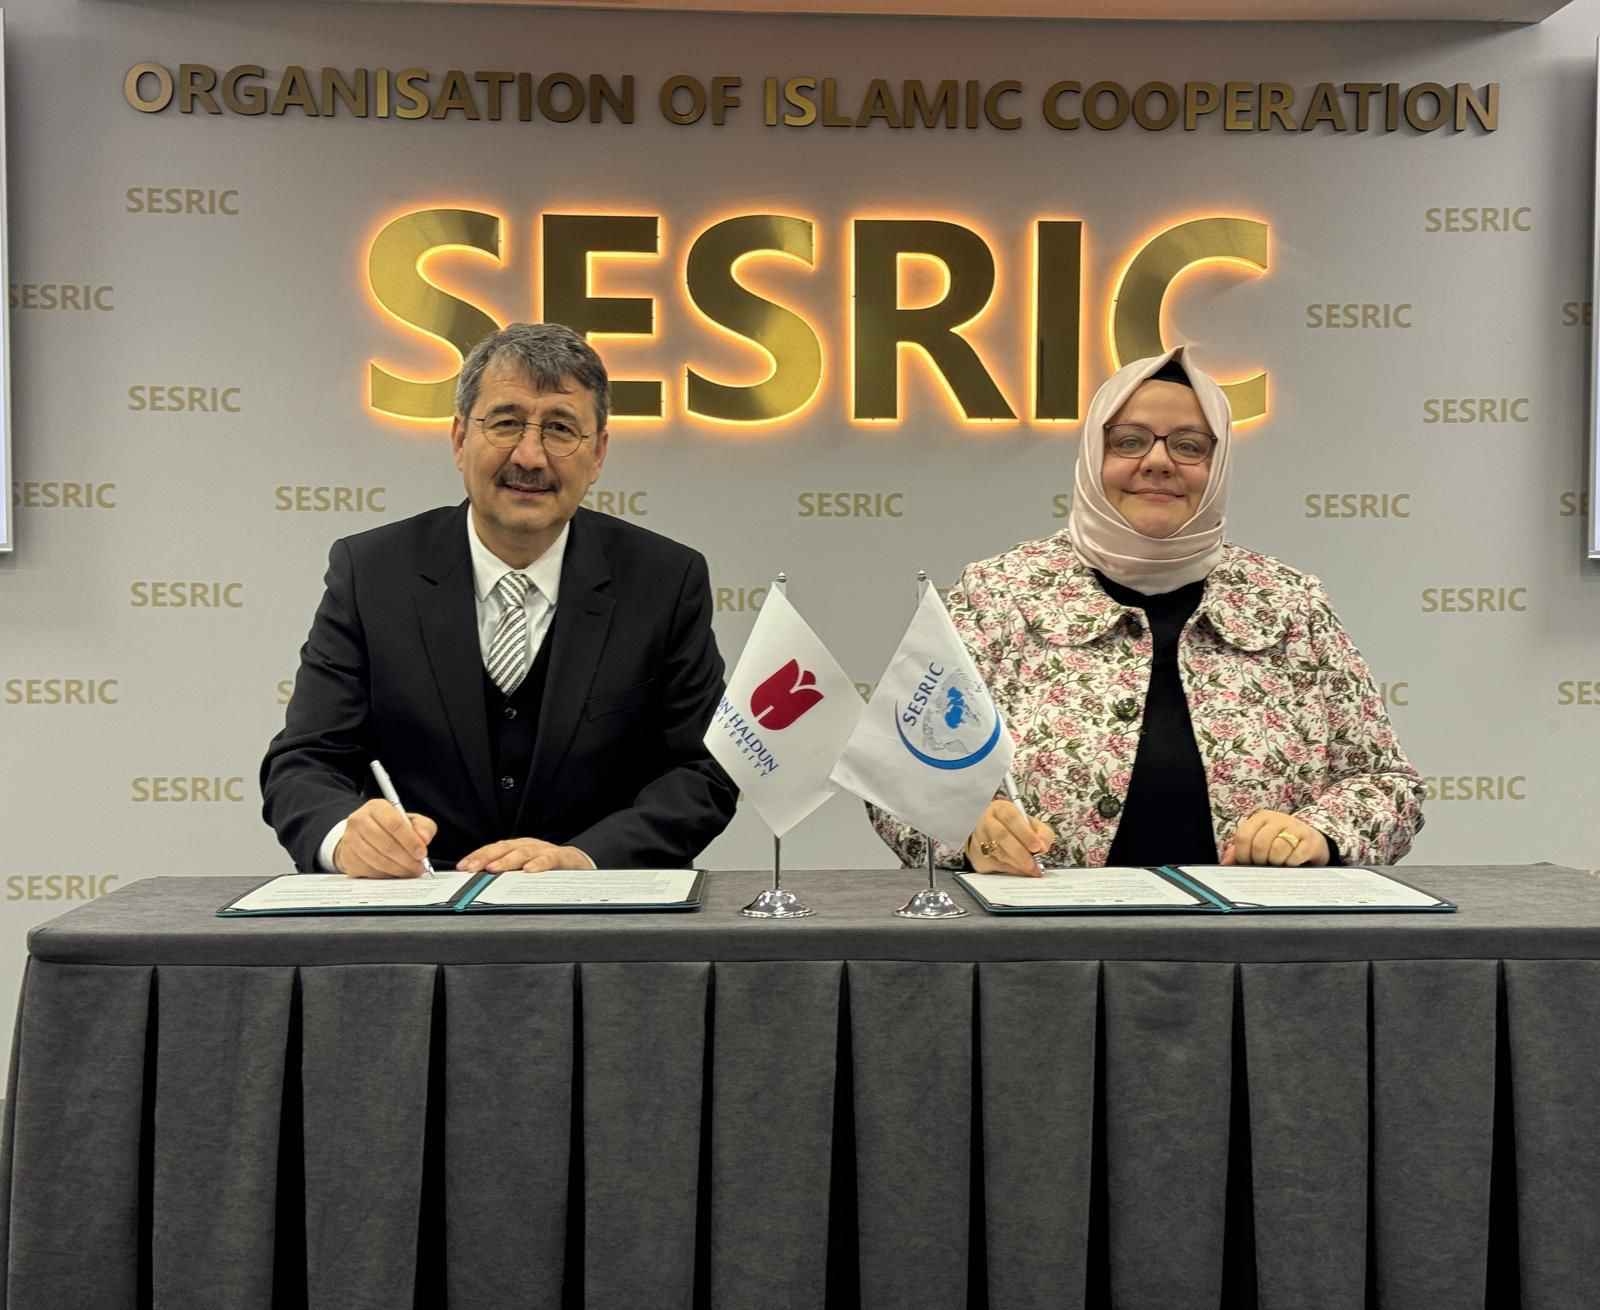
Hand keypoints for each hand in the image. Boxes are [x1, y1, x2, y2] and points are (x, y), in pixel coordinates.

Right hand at [335, 799, 437, 877]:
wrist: (363, 835)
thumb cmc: (389, 827)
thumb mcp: (410, 821)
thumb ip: (423, 827)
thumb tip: (424, 838)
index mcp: (376, 807)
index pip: (395, 824)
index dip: (411, 841)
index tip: (422, 853)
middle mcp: (359, 821)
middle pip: (386, 844)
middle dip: (407, 859)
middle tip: (419, 866)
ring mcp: (350, 840)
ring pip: (377, 860)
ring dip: (398, 869)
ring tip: (410, 871)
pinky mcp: (348, 857)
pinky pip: (369, 871)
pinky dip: (386, 875)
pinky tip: (395, 872)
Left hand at [458, 838, 593, 872]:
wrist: (580, 864)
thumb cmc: (548, 869)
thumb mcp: (524, 871)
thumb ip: (506, 876)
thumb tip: (478, 888)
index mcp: (517, 848)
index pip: (493, 849)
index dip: (477, 857)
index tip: (462, 868)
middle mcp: (528, 846)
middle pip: (503, 848)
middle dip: (485, 857)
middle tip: (471, 868)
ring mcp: (544, 850)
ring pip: (523, 852)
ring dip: (507, 860)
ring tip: (493, 869)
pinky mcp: (562, 857)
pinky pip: (549, 859)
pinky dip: (539, 864)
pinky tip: (529, 871)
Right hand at [965, 799, 1054, 876]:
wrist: (990, 835)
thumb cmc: (1013, 828)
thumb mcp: (1031, 824)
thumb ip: (1042, 833)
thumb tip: (1043, 847)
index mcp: (1001, 809)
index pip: (1012, 818)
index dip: (1026, 833)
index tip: (1037, 847)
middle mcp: (987, 821)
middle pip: (1001, 836)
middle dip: (1020, 852)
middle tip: (1033, 864)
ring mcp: (979, 839)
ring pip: (997, 853)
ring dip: (1016, 863)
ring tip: (1030, 868)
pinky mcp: (976, 856)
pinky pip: (994, 865)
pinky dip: (1010, 870)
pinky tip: (1019, 870)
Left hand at [1222, 810, 1329, 867]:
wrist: (1311, 840)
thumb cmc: (1280, 842)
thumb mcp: (1259, 841)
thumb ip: (1240, 850)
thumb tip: (1226, 863)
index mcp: (1260, 818)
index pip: (1243, 836)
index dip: (1242, 854)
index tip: (1246, 863)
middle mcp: (1278, 819)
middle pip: (1259, 844)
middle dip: (1259, 860)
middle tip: (1264, 865)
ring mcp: (1295, 828)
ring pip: (1277, 849)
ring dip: (1275, 862)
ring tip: (1278, 863)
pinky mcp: (1310, 840)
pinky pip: (1296, 856)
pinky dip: (1291, 864)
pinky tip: (1291, 863)